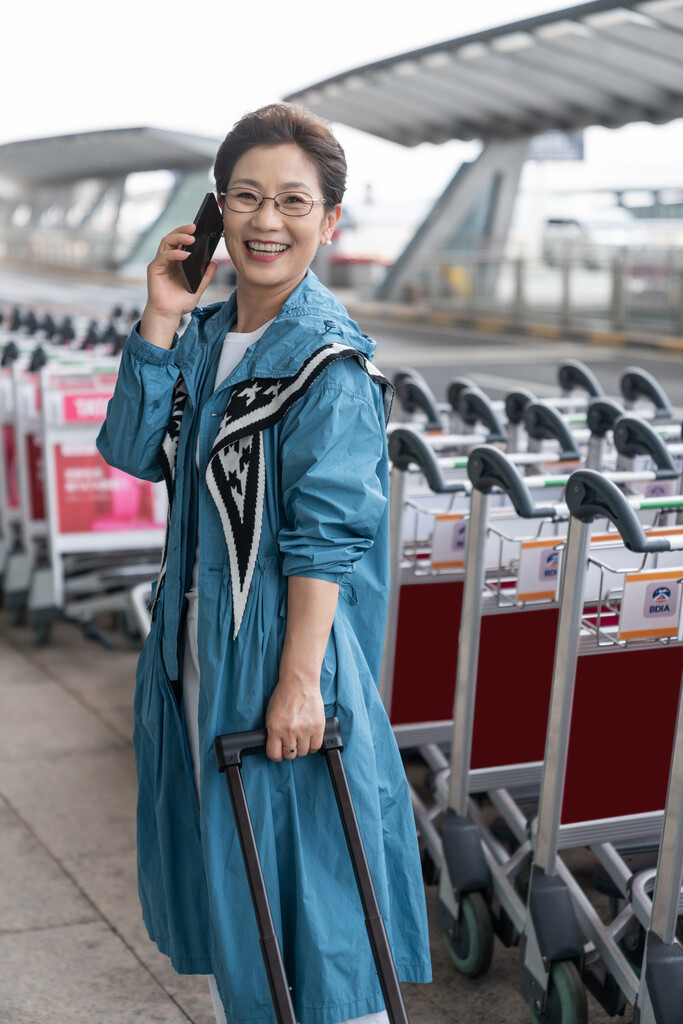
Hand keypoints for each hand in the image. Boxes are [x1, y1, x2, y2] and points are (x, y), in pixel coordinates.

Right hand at [140, 224, 218, 347]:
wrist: (168, 314)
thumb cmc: (180, 302)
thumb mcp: (198, 288)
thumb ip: (205, 276)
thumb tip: (215, 263)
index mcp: (177, 262)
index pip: (181, 242)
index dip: (188, 234)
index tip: (200, 229)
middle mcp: (167, 260)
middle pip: (172, 238)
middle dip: (182, 231)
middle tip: (194, 227)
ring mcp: (160, 263)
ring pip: (166, 242)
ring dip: (178, 238)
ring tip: (191, 238)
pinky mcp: (154, 269)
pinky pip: (164, 256)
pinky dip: (174, 254)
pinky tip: (185, 256)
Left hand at [264, 675, 325, 761]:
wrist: (300, 682)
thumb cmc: (284, 696)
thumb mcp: (271, 715)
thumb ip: (273, 732)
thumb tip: (276, 746)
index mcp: (275, 728)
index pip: (274, 754)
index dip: (276, 755)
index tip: (278, 752)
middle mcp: (290, 731)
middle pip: (290, 755)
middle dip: (289, 751)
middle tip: (291, 742)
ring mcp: (305, 730)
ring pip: (304, 752)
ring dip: (302, 747)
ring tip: (301, 737)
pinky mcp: (318, 727)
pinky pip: (316, 746)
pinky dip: (313, 745)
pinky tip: (309, 738)